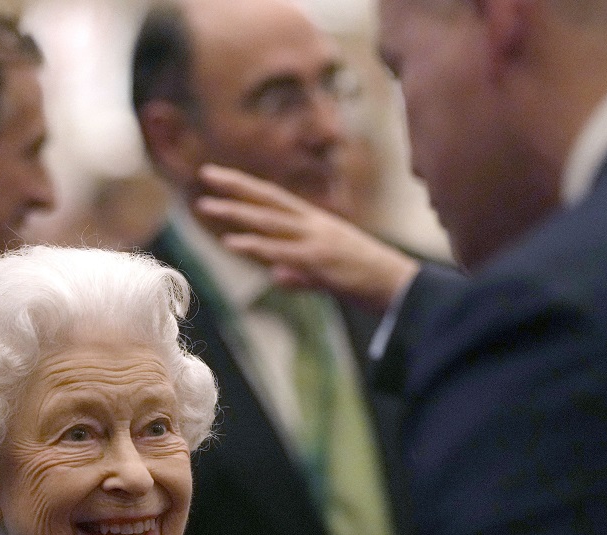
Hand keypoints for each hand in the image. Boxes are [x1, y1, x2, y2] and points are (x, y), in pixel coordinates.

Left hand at [195, 163, 418, 313]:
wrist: (400, 288)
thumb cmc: (369, 281)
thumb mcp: (329, 274)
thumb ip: (300, 274)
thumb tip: (277, 275)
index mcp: (319, 224)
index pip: (277, 200)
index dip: (249, 187)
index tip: (224, 177)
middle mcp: (315, 225)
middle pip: (269, 200)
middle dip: (237, 187)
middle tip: (206, 173)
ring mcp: (317, 241)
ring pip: (269, 222)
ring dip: (236, 213)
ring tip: (207, 205)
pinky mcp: (319, 261)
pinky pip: (281, 251)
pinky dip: (255, 246)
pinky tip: (231, 242)